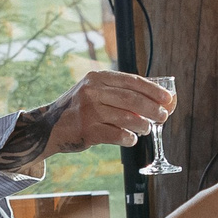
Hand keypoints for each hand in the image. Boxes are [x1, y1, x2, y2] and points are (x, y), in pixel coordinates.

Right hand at [39, 70, 172, 153]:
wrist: (49, 126)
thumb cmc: (80, 109)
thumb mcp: (95, 91)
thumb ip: (120, 93)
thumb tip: (157, 100)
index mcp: (97, 77)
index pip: (132, 81)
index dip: (153, 90)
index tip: (169, 98)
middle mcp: (92, 91)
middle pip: (132, 99)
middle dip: (152, 109)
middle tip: (163, 116)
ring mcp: (89, 111)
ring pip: (126, 118)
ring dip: (142, 125)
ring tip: (146, 129)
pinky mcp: (87, 130)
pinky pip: (117, 135)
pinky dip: (129, 138)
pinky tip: (131, 139)